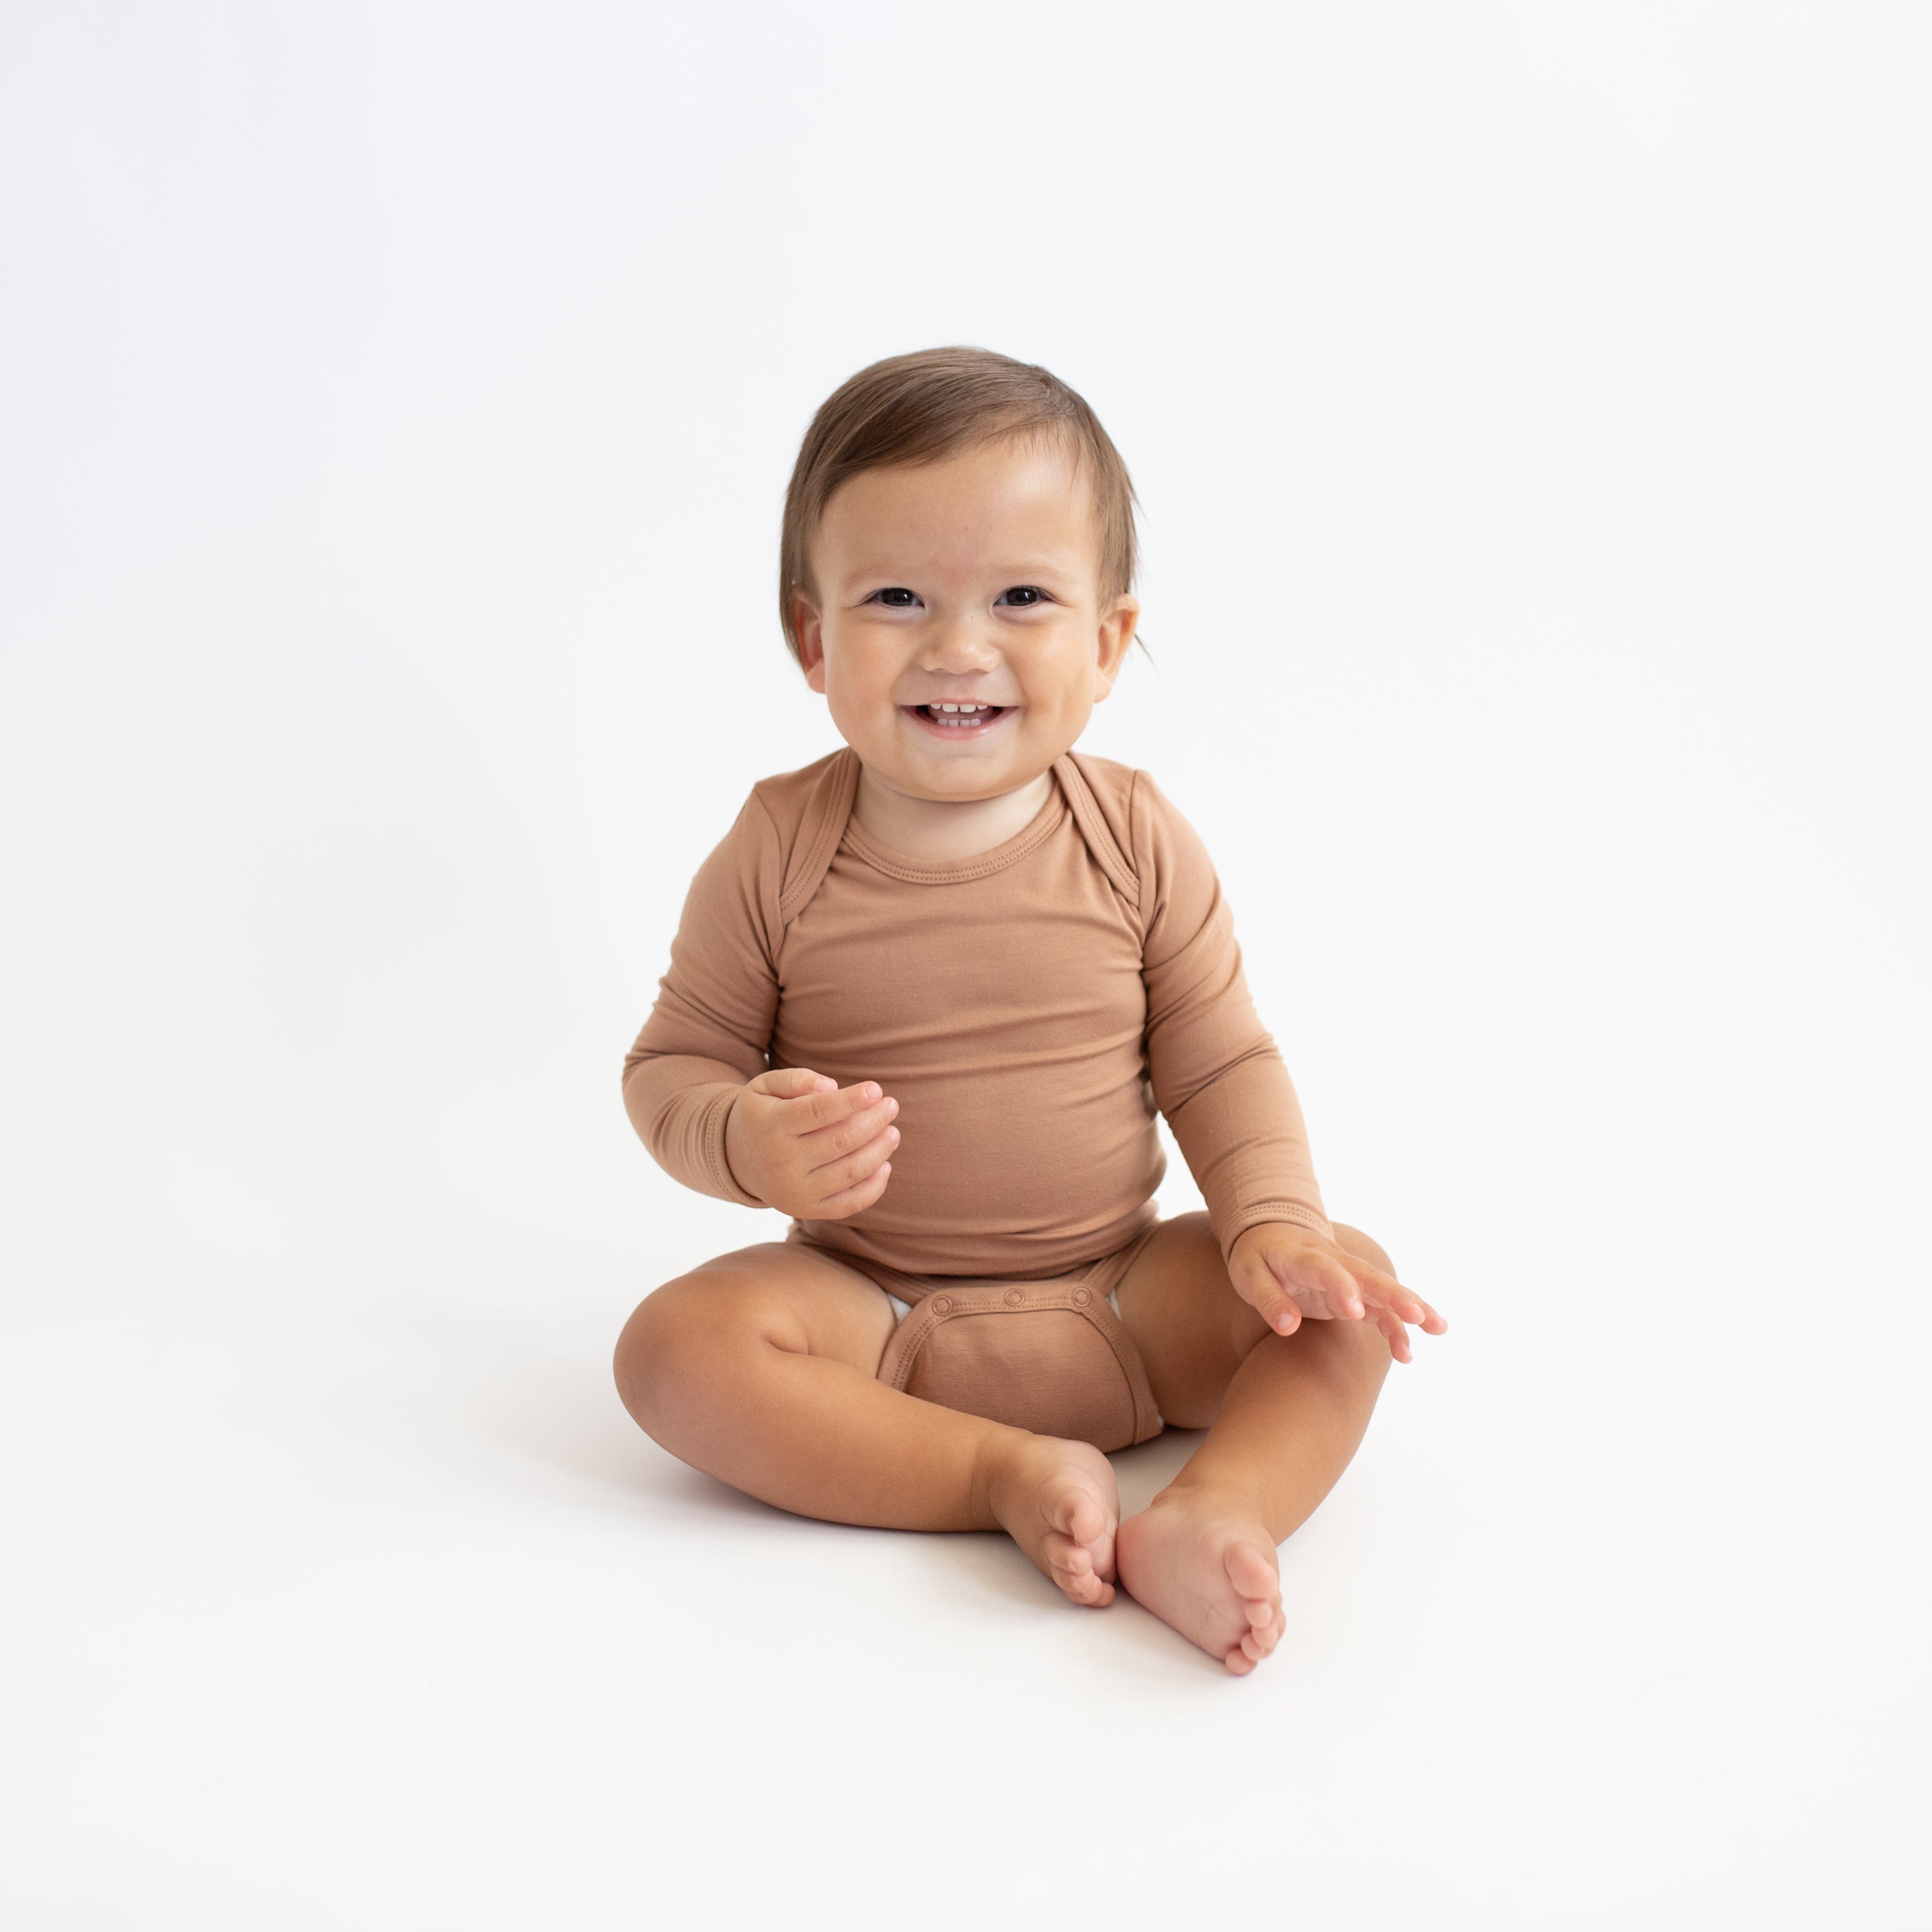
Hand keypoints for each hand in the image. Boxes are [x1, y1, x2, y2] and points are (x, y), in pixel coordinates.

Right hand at [723, 1067, 899, 1220]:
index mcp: (771, 1126)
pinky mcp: (807, 1210)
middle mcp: (782, 1162)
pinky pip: (849, 1204)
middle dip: (873, 1121)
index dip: (851, 1100)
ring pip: (850, 1172)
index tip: (876, 1089)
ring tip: (892, 1132)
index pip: (817, 1111)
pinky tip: (885, 1164)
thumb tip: (831, 1086)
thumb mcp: (765, 1086)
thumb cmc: (763, 1114)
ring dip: (879, 1151)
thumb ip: (796, 1079)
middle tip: (891, 1106)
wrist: (739, 1160)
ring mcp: (795, 1191)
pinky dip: (874, 1187)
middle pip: (840, 1141)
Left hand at [1227, 1223, 1446, 1363]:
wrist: (1271, 1233)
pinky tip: (1407, 1353)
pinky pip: (1380, 1309)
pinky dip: (1396, 1327)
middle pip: (1368, 1276)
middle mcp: (1335, 1262)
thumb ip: (1269, 1299)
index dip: (1341, 1287)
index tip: (1354, 1311)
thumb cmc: (1257, 1256)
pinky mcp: (1355, 1292)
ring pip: (1384, 1290)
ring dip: (1411, 1308)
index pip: (1326, 1268)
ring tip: (1438, 1328)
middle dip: (1394, 1295)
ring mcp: (1349, 1276)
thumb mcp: (1248, 1275)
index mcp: (1304, 1255)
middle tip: (1419, 1315)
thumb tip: (1288, 1328)